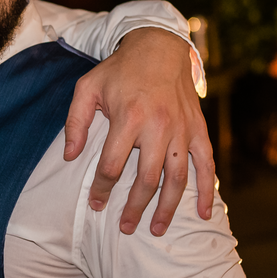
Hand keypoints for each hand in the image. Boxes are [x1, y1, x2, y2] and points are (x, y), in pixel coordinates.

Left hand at [63, 28, 215, 235]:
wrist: (159, 48)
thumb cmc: (119, 71)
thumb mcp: (86, 88)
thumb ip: (75, 123)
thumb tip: (70, 156)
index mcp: (129, 118)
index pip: (113, 165)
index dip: (102, 189)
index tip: (96, 204)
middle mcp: (159, 126)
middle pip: (147, 179)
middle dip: (134, 208)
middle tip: (125, 227)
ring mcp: (182, 130)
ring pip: (177, 179)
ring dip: (167, 208)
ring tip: (156, 229)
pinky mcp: (198, 129)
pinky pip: (206, 165)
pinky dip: (205, 191)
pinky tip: (202, 213)